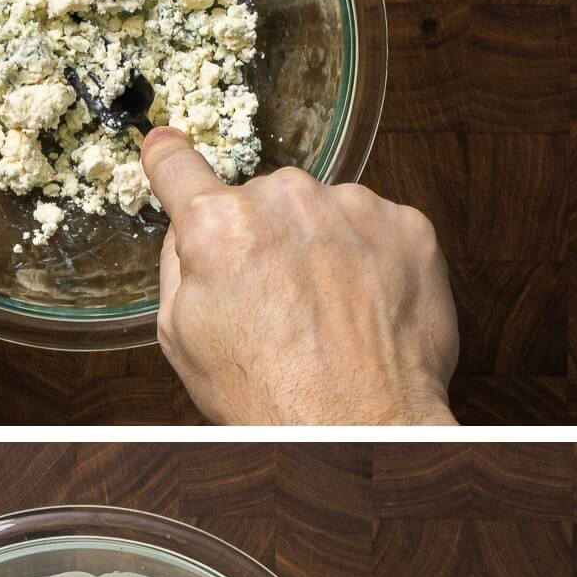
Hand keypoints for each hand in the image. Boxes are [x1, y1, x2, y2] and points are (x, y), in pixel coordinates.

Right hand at [142, 129, 458, 424]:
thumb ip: (180, 267)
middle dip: (263, 238)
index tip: (168, 148)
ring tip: (325, 314)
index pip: (180, 169)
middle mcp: (286, 201)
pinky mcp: (408, 226)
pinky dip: (370, 260)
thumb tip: (189, 231)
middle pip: (262, 201)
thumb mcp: (182, 339)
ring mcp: (354, 208)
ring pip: (323, 212)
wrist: (360, 428)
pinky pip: (376, 228)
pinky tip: (362, 308)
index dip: (170, 161)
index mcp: (220, 227)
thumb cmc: (270, 396)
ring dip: (321, 247)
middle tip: (274, 302)